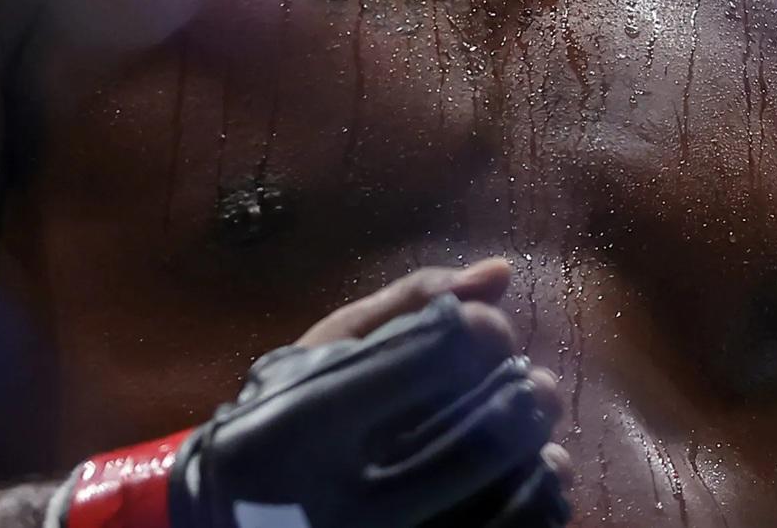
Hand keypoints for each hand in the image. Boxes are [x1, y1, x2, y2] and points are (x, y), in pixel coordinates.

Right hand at [57, 258, 572, 527]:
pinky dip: (536, 508)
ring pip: (496, 502)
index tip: (488, 328)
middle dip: (522, 398)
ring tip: (544, 438)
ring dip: (537, 459)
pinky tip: (539, 483)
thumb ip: (407, 305)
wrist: (232, 523)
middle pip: (476, 434)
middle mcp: (339, 496)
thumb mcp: (320, 351)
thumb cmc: (279, 421)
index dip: (477, 332)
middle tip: (536, 383)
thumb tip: (502, 273)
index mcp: (309, 421)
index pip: (430, 356)